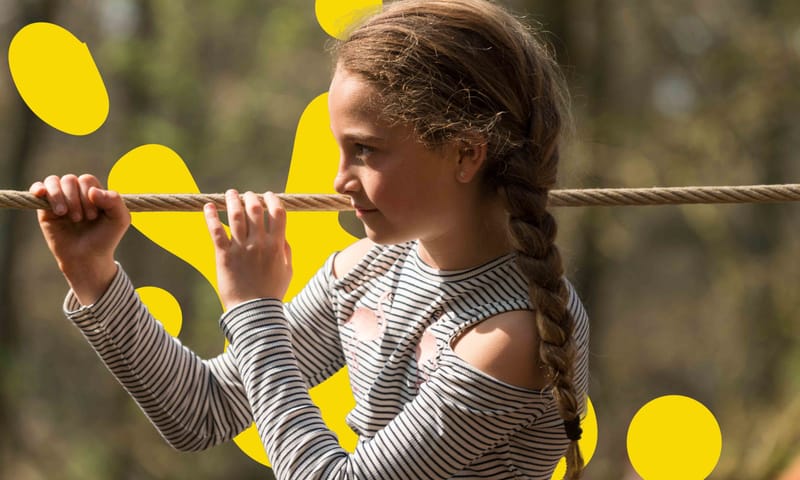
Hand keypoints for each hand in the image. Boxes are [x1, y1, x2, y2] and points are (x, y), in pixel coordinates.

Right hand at [30, 174, 130, 304]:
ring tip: (64, 214)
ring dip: (59, 197)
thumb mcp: (120, 219)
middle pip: (70, 180)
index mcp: (94, 192)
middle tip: (80, 219)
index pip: (86, 180)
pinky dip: (39, 188)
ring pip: (53, 181)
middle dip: (75, 200)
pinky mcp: (45, 209)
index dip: (88, 195)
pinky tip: (41, 195)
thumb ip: (114, 201)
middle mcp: (77, 193)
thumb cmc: (105, 238)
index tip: (93, 216)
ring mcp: (60, 199)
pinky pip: (38, 188)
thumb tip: (92, 191)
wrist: (87, 258)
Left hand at [204, 190, 292, 309]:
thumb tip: (282, 234)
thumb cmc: (272, 292)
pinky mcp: (224, 255)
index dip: (272, 199)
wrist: (253, 312)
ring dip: (232, 200)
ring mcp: (241, 248)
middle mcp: (259, 243)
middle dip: (251, 197)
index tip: (267, 195)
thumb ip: (286, 250)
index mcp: (277, 245)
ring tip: (230, 194)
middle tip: (247, 195)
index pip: (277, 212)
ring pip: (236, 215)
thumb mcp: (288, 270)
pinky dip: (210, 216)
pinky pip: (216, 231)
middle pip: (255, 209)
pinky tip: (207, 207)